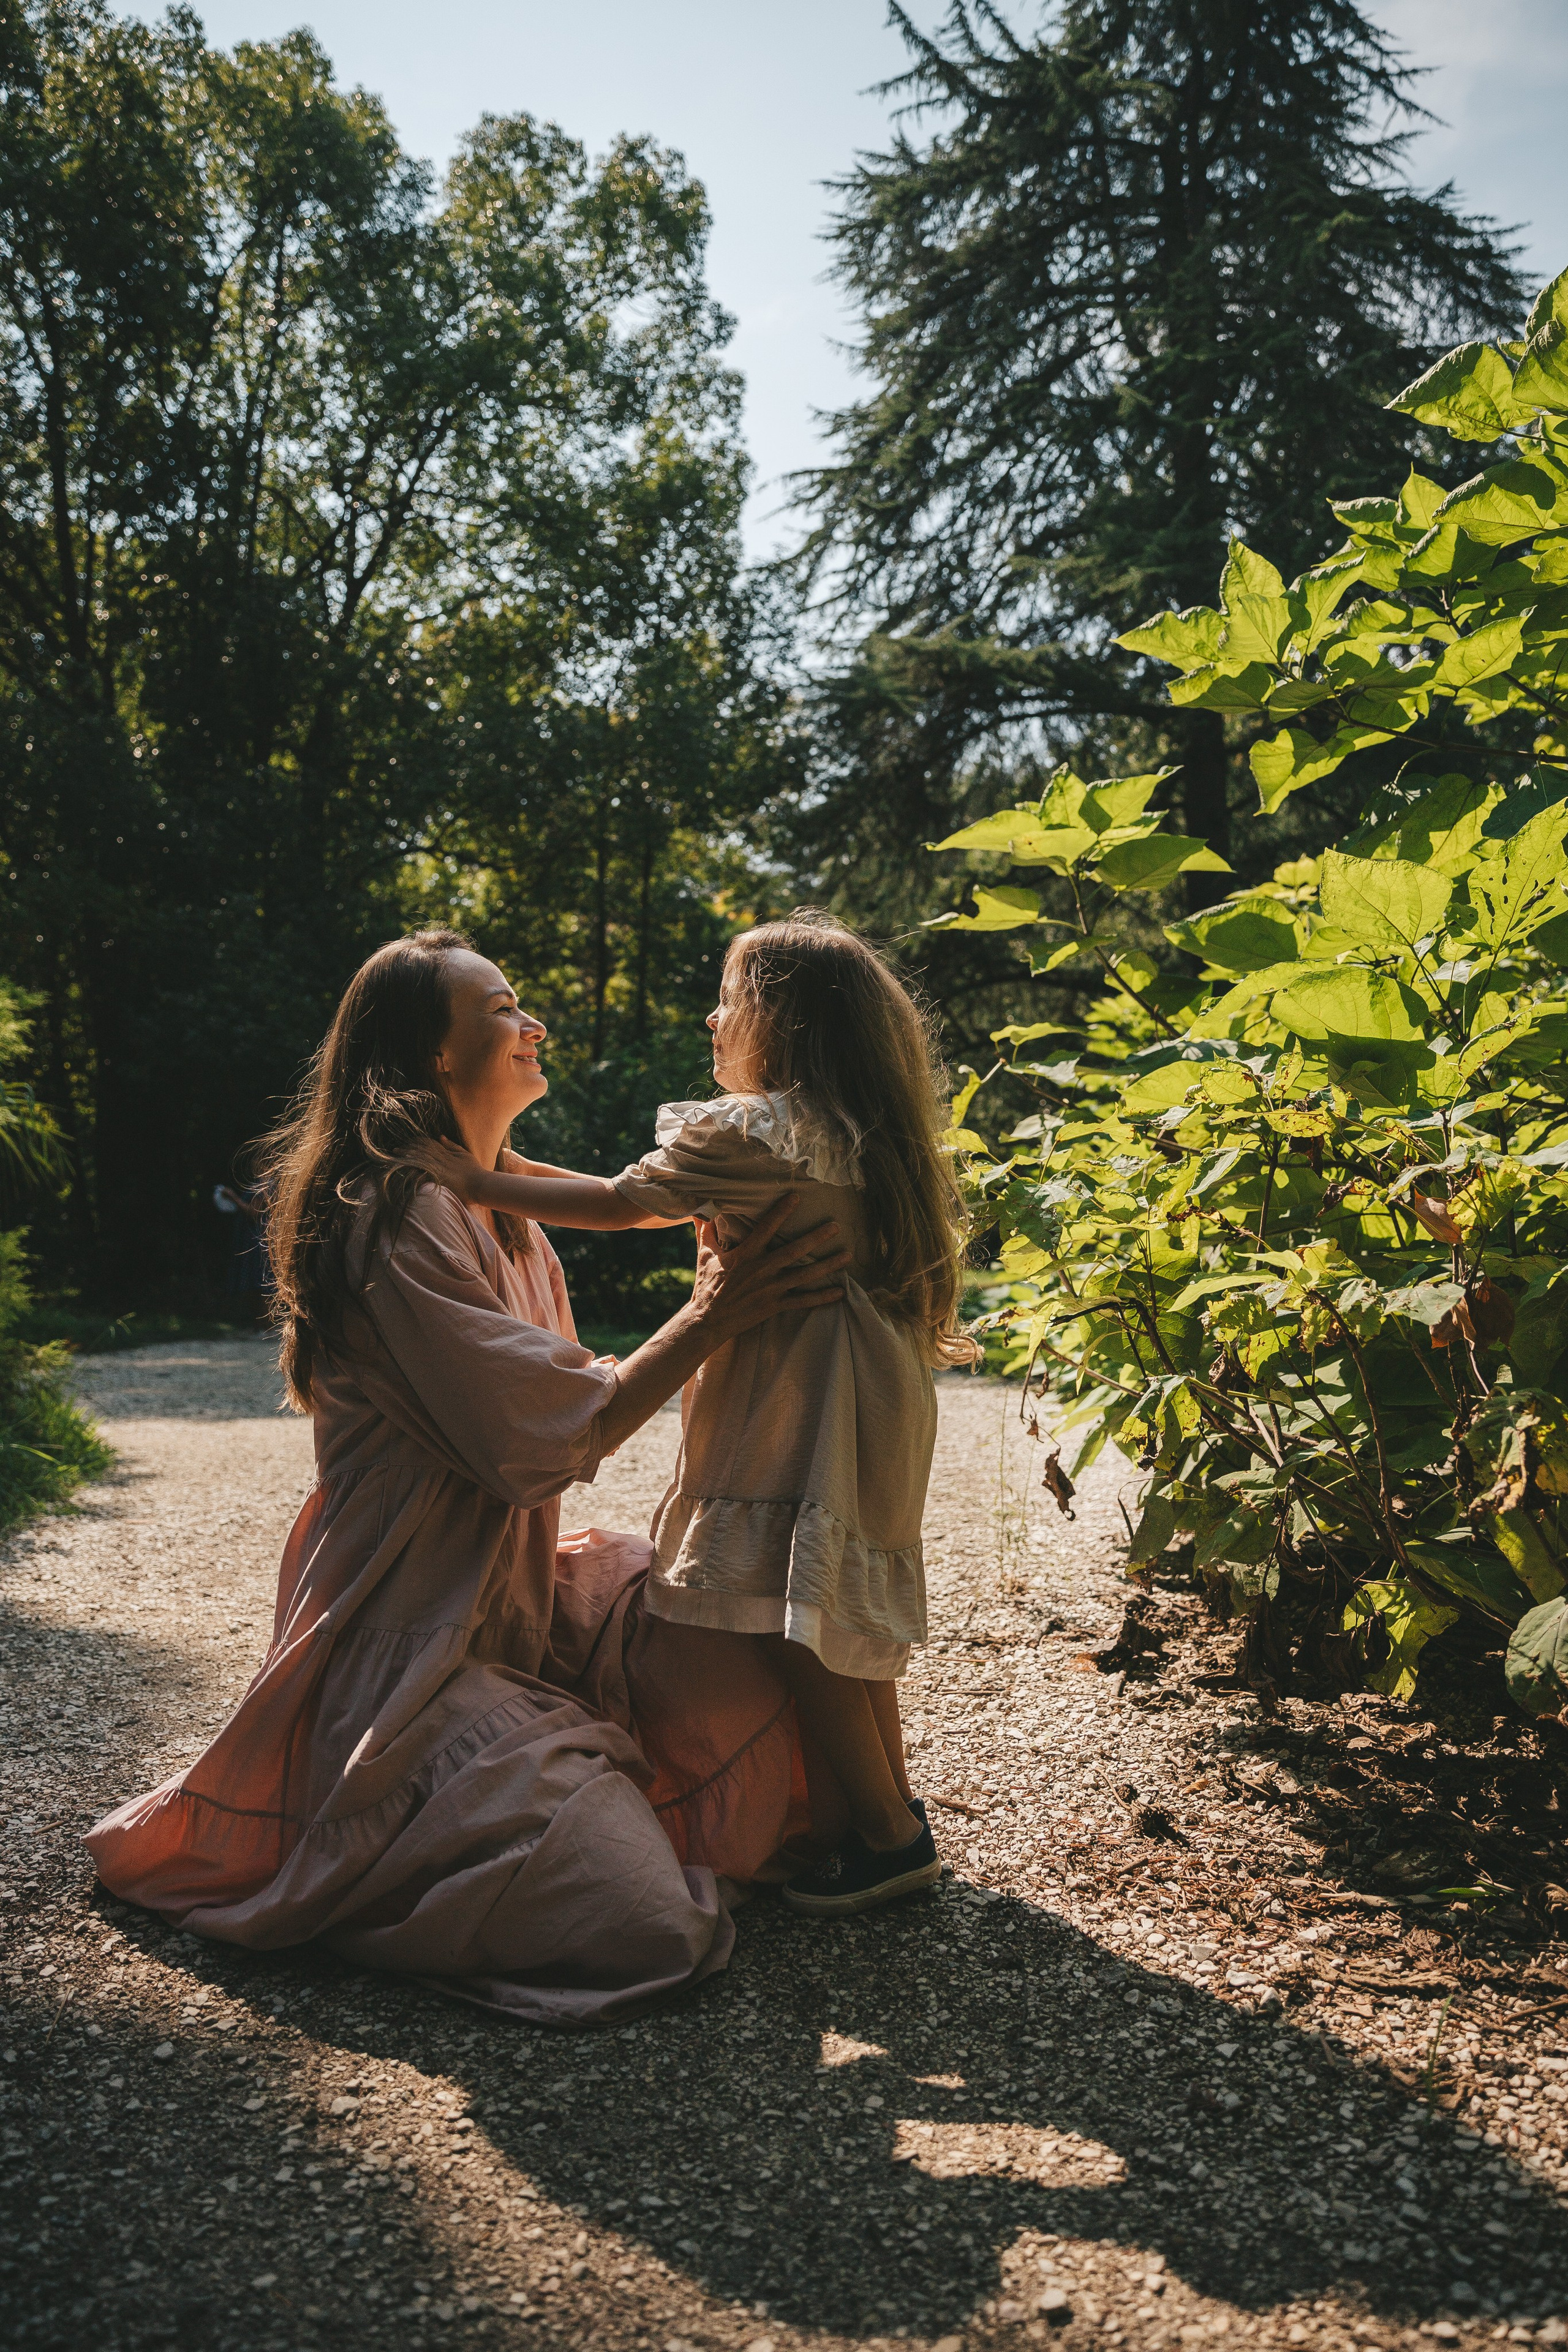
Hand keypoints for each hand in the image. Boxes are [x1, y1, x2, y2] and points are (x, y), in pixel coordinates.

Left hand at [399, 1135, 486, 1200]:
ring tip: (397, 1155)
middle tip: (395, 1149)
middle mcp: (442, 1158)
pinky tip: (406, 1165)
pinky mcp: (439, 1177)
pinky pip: (424, 1170)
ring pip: (421, 1158)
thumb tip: (440, 1136)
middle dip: (408, 1149)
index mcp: (447, 1153)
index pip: (428, 1144)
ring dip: (408, 1156)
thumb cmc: (475, 1171)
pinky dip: (415, 1167)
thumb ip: (452, 1145)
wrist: (481, 1184)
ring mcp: (440, 1168)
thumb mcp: (464, 1154)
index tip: (406, 1143)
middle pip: (422, 1150)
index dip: (416, 1143)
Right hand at [688, 1193, 849, 1341]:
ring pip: (804, 1276)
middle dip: (815, 1238)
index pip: (766, 1228)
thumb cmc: (706, 1285)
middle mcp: (761, 1270)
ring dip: (827, 1265)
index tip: (797, 1197)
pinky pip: (803, 1302)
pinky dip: (822, 1297)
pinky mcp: (775, 1305)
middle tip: (836, 1226)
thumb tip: (698, 1209)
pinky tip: (841, 1292)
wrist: (706, 1321)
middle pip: (793, 1251)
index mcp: (745, 1254)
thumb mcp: (705, 1255)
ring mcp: (770, 1289)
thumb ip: (707, 1231)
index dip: (781, 1212)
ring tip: (847, 1255)